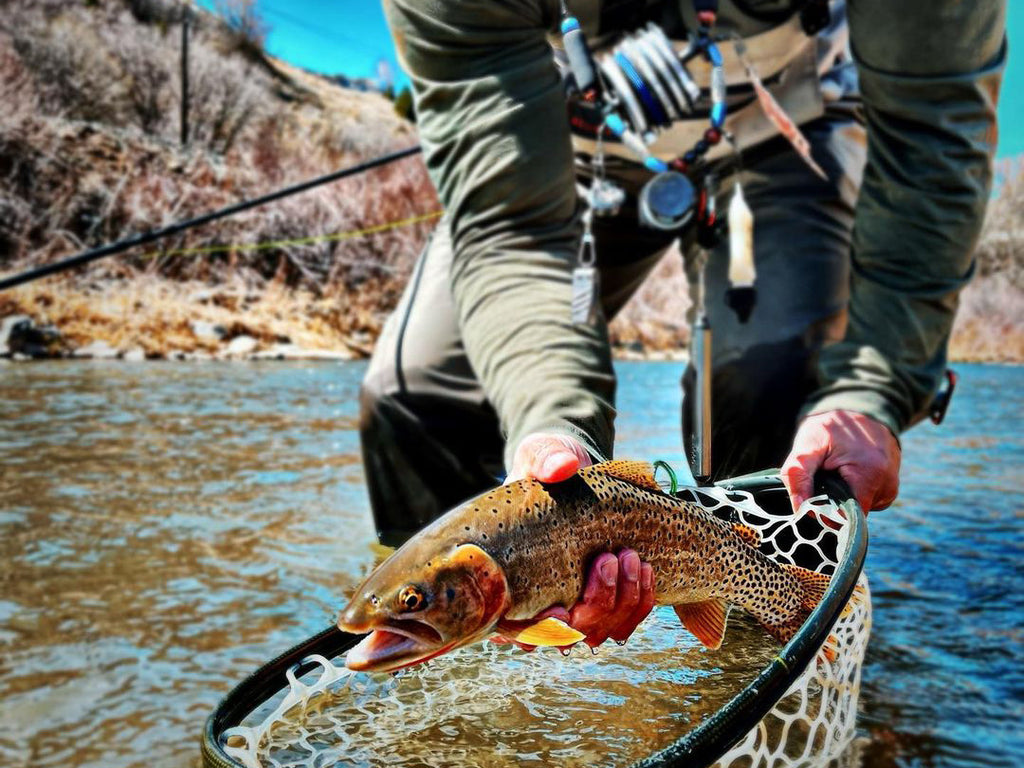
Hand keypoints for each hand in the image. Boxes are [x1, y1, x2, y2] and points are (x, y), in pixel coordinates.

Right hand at [501, 435, 654, 649]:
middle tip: (609, 558)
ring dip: (622, 602)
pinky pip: (624, 621)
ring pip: (600, 632)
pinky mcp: (604, 602)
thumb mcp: (539, 455)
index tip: (559, 610)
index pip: (512, 625)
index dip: (534, 630)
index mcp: (508, 575)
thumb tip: (563, 466)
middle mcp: (539, 601)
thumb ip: (545, 459)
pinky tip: (644, 569)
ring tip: (631, 558)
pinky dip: (638, 600)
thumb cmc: (545, 468)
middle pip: (567, 634)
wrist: (572, 473)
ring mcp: (575, 606)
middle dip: (595, 603)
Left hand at [782, 409, 900, 513]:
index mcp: (870, 475)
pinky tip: (847, 473)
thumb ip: (799, 475)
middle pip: (853, 514)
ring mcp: (892, 485)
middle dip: (833, 502)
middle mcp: (887, 484)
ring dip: (843, 496)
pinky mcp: (891, 484)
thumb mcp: (808, 444)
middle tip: (823, 477)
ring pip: (860, 507)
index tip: (813, 497)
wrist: (857, 406)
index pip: (846, 517)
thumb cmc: (830, 425)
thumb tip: (800, 509)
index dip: (825, 513)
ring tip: (836, 471)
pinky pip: (868, 499)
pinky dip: (854, 491)